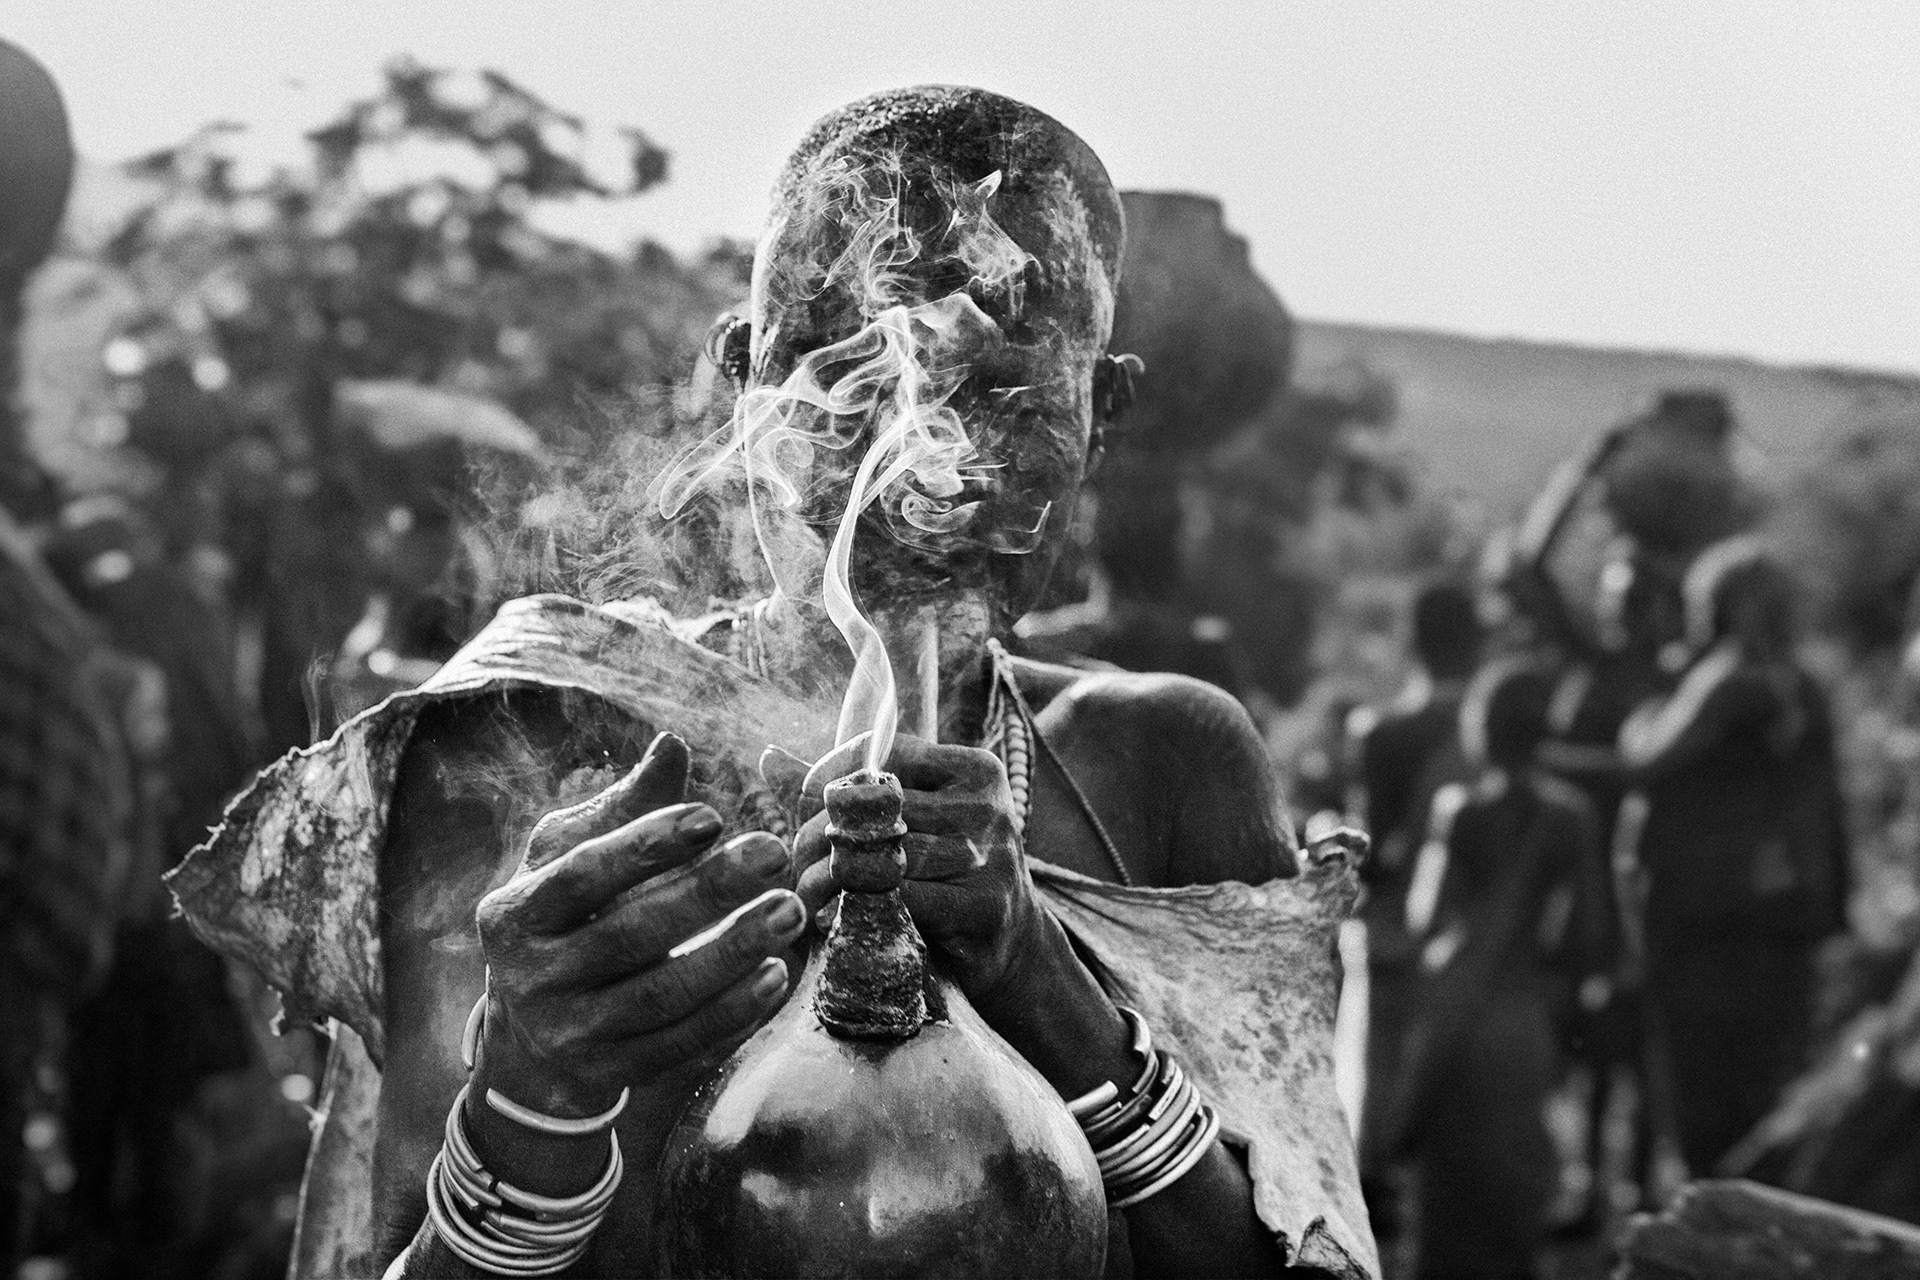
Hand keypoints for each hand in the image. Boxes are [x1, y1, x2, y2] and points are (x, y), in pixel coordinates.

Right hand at [470, 733, 805, 1123]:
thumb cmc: (565, 919)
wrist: (530, 1037)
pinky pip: (678, 1048)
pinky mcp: (610, 1076)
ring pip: (658, 998)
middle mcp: (531, 978)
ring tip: (789, 912)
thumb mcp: (572, 858)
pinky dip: (731, 1015)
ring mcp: (569, 1035)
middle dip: (707, 893)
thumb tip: (673, 745)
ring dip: (731, 955)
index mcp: (515, 912)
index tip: (714, 815)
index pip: (582, 874)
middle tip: (775, 853)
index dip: (646, 845)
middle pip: (628, 935)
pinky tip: (777, 978)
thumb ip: (625, 807)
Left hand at [792, 734, 1045, 1006]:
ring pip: (888, 854)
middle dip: (828, 833)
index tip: (810, 811)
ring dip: (837, 876)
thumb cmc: (943, 873)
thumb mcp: (907, 821)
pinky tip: (841, 917)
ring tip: (808, 892)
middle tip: (796, 861)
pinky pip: (904, 898)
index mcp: (974, 770)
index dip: (836, 778)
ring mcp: (994, 855)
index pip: (886, 753)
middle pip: (882, 807)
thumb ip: (844, 791)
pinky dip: (866, 907)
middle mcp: (989, 805)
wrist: (1009, 944)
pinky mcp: (984, 906)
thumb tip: (769, 757)